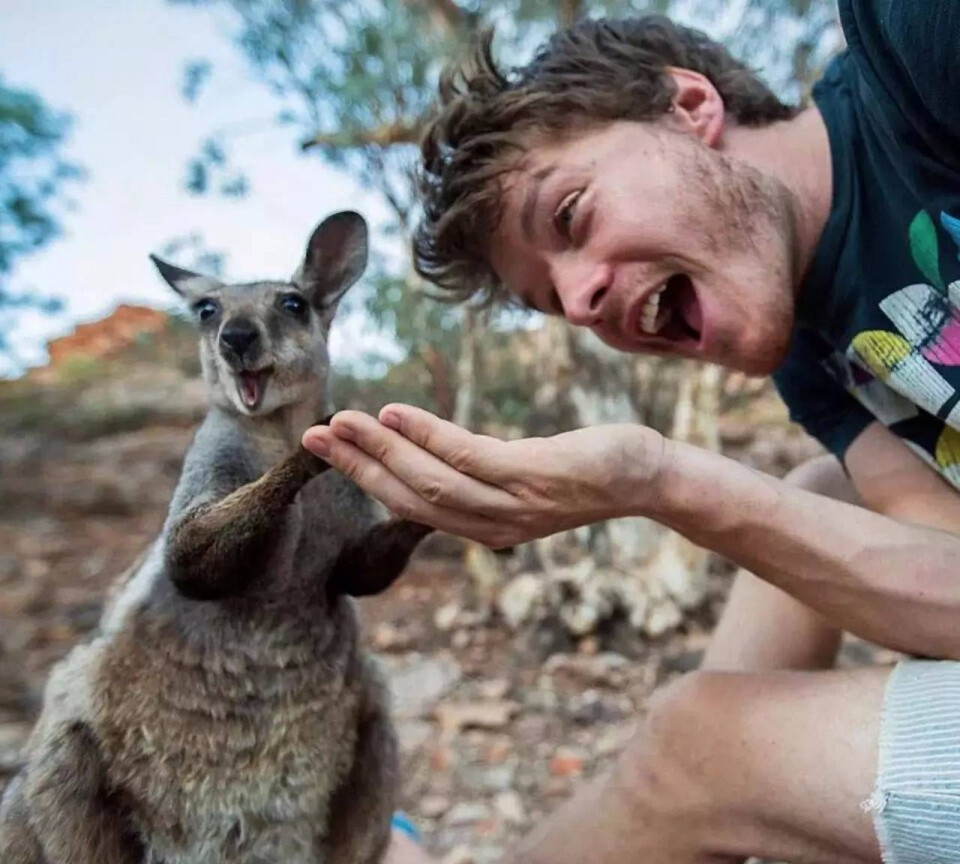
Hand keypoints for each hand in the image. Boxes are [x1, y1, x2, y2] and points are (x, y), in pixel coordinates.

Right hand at [301, 404, 666, 548]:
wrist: (646, 476)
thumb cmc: (581, 471)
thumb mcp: (520, 479)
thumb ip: (476, 475)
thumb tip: (430, 454)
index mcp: (483, 526)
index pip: (410, 505)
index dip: (364, 479)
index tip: (326, 450)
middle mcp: (491, 526)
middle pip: (409, 498)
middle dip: (357, 467)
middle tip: (311, 437)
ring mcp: (511, 505)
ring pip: (430, 481)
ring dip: (380, 451)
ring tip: (341, 423)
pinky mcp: (533, 477)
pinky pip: (468, 457)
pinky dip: (425, 436)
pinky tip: (395, 413)